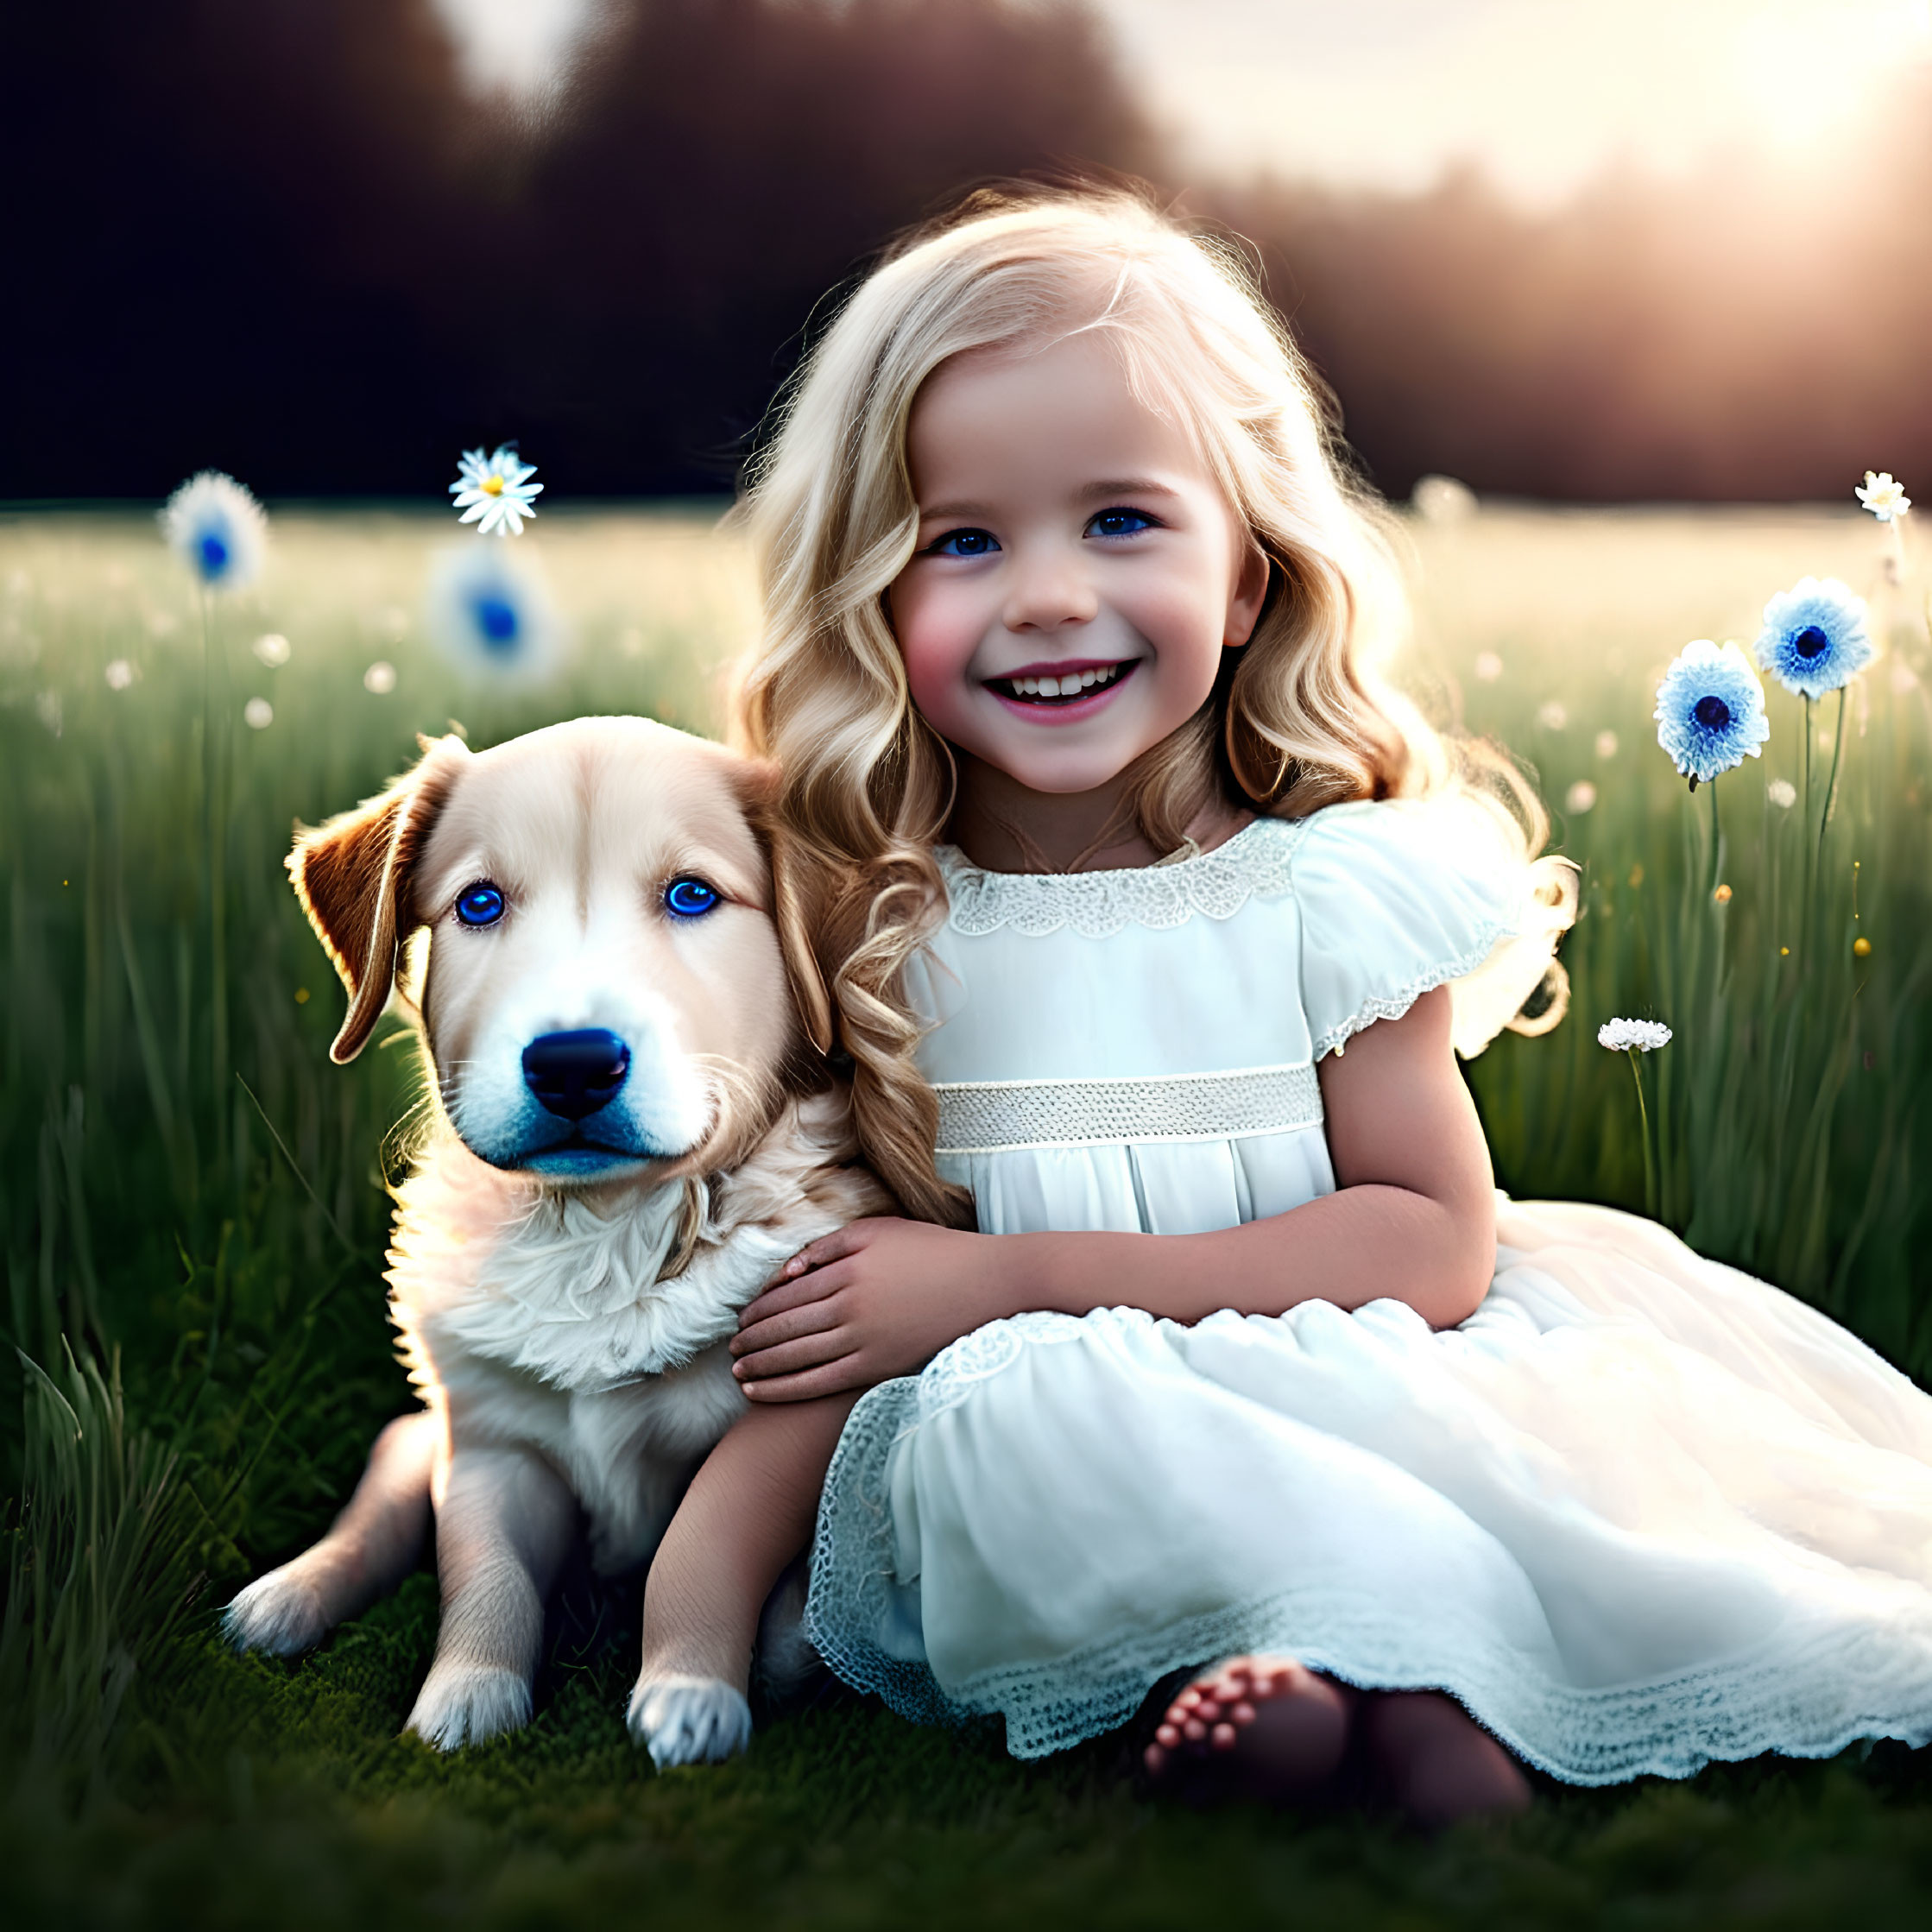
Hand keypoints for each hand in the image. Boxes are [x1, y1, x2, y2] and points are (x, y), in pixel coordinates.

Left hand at [730, 1217, 1002, 1401]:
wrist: (984, 1285)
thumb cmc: (933, 1251)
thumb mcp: (879, 1231)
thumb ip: (829, 1247)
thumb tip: (786, 1272)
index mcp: (847, 1269)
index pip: (786, 1293)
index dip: (758, 1309)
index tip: (740, 1319)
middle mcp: (849, 1306)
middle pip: (785, 1327)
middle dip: (752, 1340)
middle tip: (730, 1348)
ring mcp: (863, 1340)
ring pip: (795, 1357)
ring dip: (760, 1365)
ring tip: (738, 1371)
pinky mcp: (877, 1366)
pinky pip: (819, 1382)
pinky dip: (784, 1388)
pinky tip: (761, 1392)